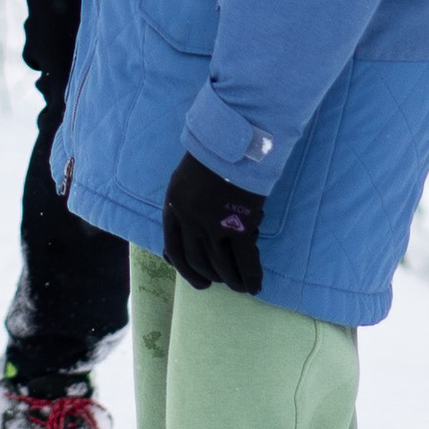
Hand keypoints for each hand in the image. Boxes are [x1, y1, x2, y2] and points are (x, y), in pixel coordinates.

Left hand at [163, 152, 264, 295]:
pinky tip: (254, 285)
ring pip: (220, 264)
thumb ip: (180, 210)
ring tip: (239, 286)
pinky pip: (245, 258)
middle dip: (208, 276)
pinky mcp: (239, 224)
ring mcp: (214, 224)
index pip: (174, 250)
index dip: (185, 270)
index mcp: (174, 208)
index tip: (198, 280)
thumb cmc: (208, 158)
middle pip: (197, 260)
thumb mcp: (182, 183)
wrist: (232, 141)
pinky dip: (250, 275)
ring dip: (230, 280)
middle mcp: (190, 221)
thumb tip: (177, 243)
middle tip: (218, 283)